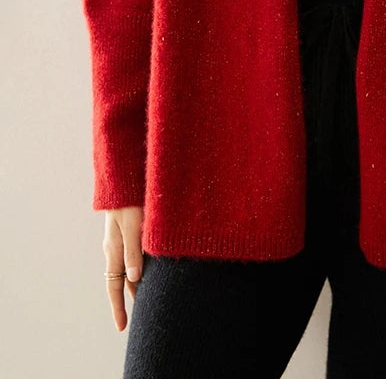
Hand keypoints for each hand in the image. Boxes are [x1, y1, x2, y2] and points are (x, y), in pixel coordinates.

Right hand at [103, 206, 143, 330]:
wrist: (123, 178)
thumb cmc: (129, 201)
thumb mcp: (132, 227)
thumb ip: (133, 252)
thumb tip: (134, 279)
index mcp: (114, 250)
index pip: (114, 286)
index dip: (118, 307)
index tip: (122, 327)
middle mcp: (116, 248)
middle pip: (122, 280)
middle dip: (130, 298)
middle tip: (142, 316)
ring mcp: (121, 239)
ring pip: (129, 268)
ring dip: (137, 283)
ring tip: (149, 297)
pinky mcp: (129, 230)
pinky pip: (134, 255)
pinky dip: (141, 267)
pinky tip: (151, 269)